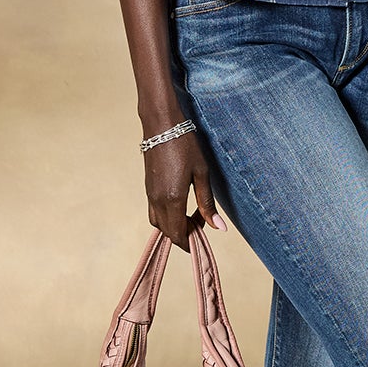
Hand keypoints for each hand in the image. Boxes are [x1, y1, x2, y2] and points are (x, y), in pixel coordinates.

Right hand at [143, 127, 226, 250]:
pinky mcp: (148, 188)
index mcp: (173, 199)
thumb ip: (207, 203)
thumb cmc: (185, 146)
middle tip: (201, 221)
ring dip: (174, 226)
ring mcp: (150, 195)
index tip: (205, 233)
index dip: (190, 241)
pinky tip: (180, 204)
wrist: (161, 125)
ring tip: (191, 214)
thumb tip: (219, 228)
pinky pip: (154, 212)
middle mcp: (158, 200)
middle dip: (184, 234)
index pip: (178, 234)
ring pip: (158, 223)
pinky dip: (166, 216)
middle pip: (167, 232)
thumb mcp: (202, 174)